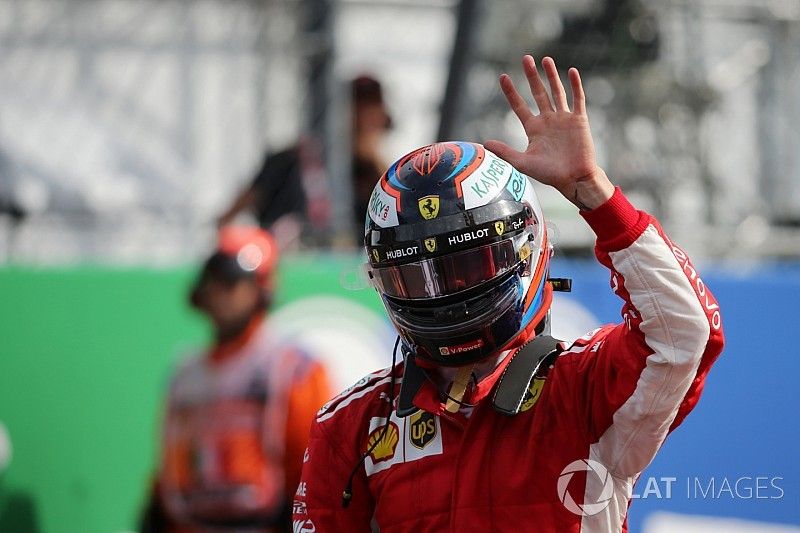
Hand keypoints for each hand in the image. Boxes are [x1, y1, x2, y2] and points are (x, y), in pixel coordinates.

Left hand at [485, 56, 613, 209]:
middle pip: (538, 92)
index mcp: (533, 128)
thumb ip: (505, 152)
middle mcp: (548, 120)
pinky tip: (571, 71)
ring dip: (551, 76)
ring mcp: (563, 118)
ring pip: (556, 92)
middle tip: (525, 58)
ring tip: (545, 60)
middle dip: (531, 76)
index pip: (519, 105)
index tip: (503, 77)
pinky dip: (575, 85)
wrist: (574, 179)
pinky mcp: (579, 120)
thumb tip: (485, 143)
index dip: (511, 92)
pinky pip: (577, 99)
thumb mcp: (523, 163)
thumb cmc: (549, 174)